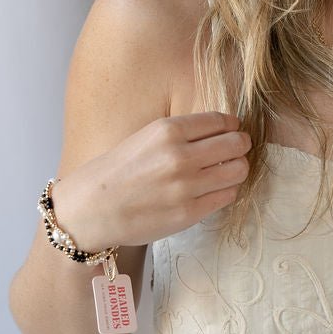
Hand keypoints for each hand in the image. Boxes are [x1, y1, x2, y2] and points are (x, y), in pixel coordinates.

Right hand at [50, 112, 250, 250]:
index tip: (231, 130)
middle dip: (241, 145)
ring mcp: (186, 186)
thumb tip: (222, 129)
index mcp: (167, 131)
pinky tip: (215, 189)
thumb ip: (181, 133)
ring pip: (238, 170)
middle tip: (236, 150)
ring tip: (227, 170)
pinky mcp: (189, 213)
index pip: (221, 120)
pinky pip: (228, 196)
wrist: (91, 210)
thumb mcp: (145, 137)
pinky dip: (227, 190)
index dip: (232, 125)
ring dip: (238, 168)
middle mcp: (179, 156)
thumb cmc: (115, 172)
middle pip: (237, 143)